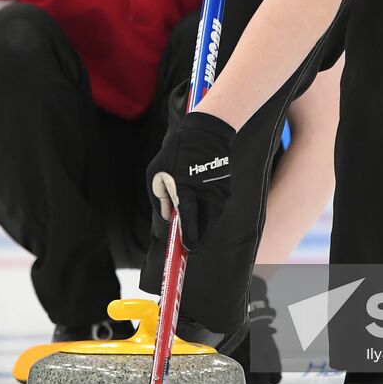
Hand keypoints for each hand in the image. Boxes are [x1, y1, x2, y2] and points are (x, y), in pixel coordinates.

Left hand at [147, 110, 236, 250]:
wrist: (206, 133)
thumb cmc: (176, 153)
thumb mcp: (156, 173)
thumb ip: (159, 199)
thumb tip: (168, 218)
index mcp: (186, 190)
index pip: (189, 222)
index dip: (189, 239)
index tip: (187, 250)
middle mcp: (205, 194)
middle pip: (205, 228)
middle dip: (197, 239)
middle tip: (189, 247)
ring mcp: (218, 193)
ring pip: (212, 220)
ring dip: (202, 225)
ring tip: (192, 223)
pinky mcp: (226, 190)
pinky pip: (216, 208)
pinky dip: (208, 212)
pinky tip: (200, 204)